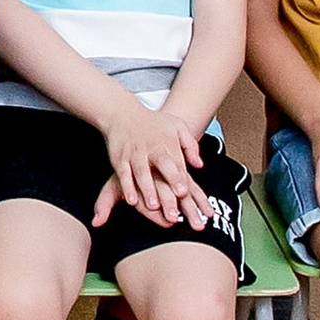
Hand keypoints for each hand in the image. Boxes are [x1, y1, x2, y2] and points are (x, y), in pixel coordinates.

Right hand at [94, 104, 209, 229]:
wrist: (123, 113)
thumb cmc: (154, 123)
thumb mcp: (177, 126)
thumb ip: (190, 145)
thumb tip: (199, 165)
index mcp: (167, 143)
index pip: (176, 162)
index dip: (180, 177)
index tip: (185, 191)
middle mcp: (151, 149)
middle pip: (161, 166)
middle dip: (168, 182)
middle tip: (175, 202)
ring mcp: (134, 154)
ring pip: (141, 173)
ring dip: (147, 190)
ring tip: (154, 206)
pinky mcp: (120, 159)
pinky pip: (123, 174)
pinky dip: (127, 187)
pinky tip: (133, 201)